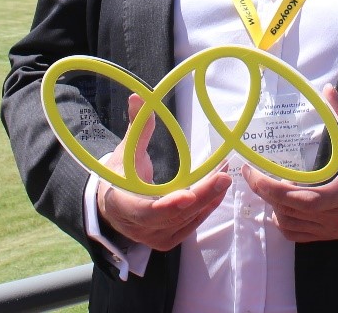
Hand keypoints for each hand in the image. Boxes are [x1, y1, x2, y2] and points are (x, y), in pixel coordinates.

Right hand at [96, 93, 230, 251]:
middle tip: (223, 177)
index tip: (188, 194)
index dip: (166, 205)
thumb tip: (138, 96)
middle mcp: (137, 227)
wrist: (112, 205)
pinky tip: (219, 190)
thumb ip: (136, 126)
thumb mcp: (125, 150)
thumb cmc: (119, 174)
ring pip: (185, 221)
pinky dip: (206, 208)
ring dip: (208, 199)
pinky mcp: (168, 240)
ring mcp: (154, 238)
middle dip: (200, 197)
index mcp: (122, 204)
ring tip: (225, 176)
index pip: (144, 210)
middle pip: (173, 216)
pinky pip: (191, 226)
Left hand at [241, 85, 337, 241]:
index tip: (254, 171)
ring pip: (291, 226)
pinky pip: (299, 235)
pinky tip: (281, 203)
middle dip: (265, 193)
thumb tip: (328, 91)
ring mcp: (333, 229)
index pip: (303, 199)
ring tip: (266, 183)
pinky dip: (284, 221)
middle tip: (251, 173)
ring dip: (273, 206)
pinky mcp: (332, 235)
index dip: (273, 189)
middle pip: (290, 212)